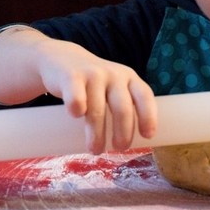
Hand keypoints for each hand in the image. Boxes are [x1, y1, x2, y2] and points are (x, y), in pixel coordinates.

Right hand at [0, 30, 157, 153]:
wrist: (61, 59)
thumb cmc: (93, 83)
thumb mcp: (113, 88)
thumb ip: (123, 106)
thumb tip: (131, 143)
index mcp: (129, 78)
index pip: (144, 96)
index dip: (148, 116)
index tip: (147, 136)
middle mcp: (114, 75)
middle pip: (123, 107)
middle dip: (123, 132)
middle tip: (120, 148)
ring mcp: (93, 74)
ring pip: (98, 110)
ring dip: (97, 134)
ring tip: (95, 149)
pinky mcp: (71, 77)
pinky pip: (77, 98)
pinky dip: (77, 109)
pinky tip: (76, 117)